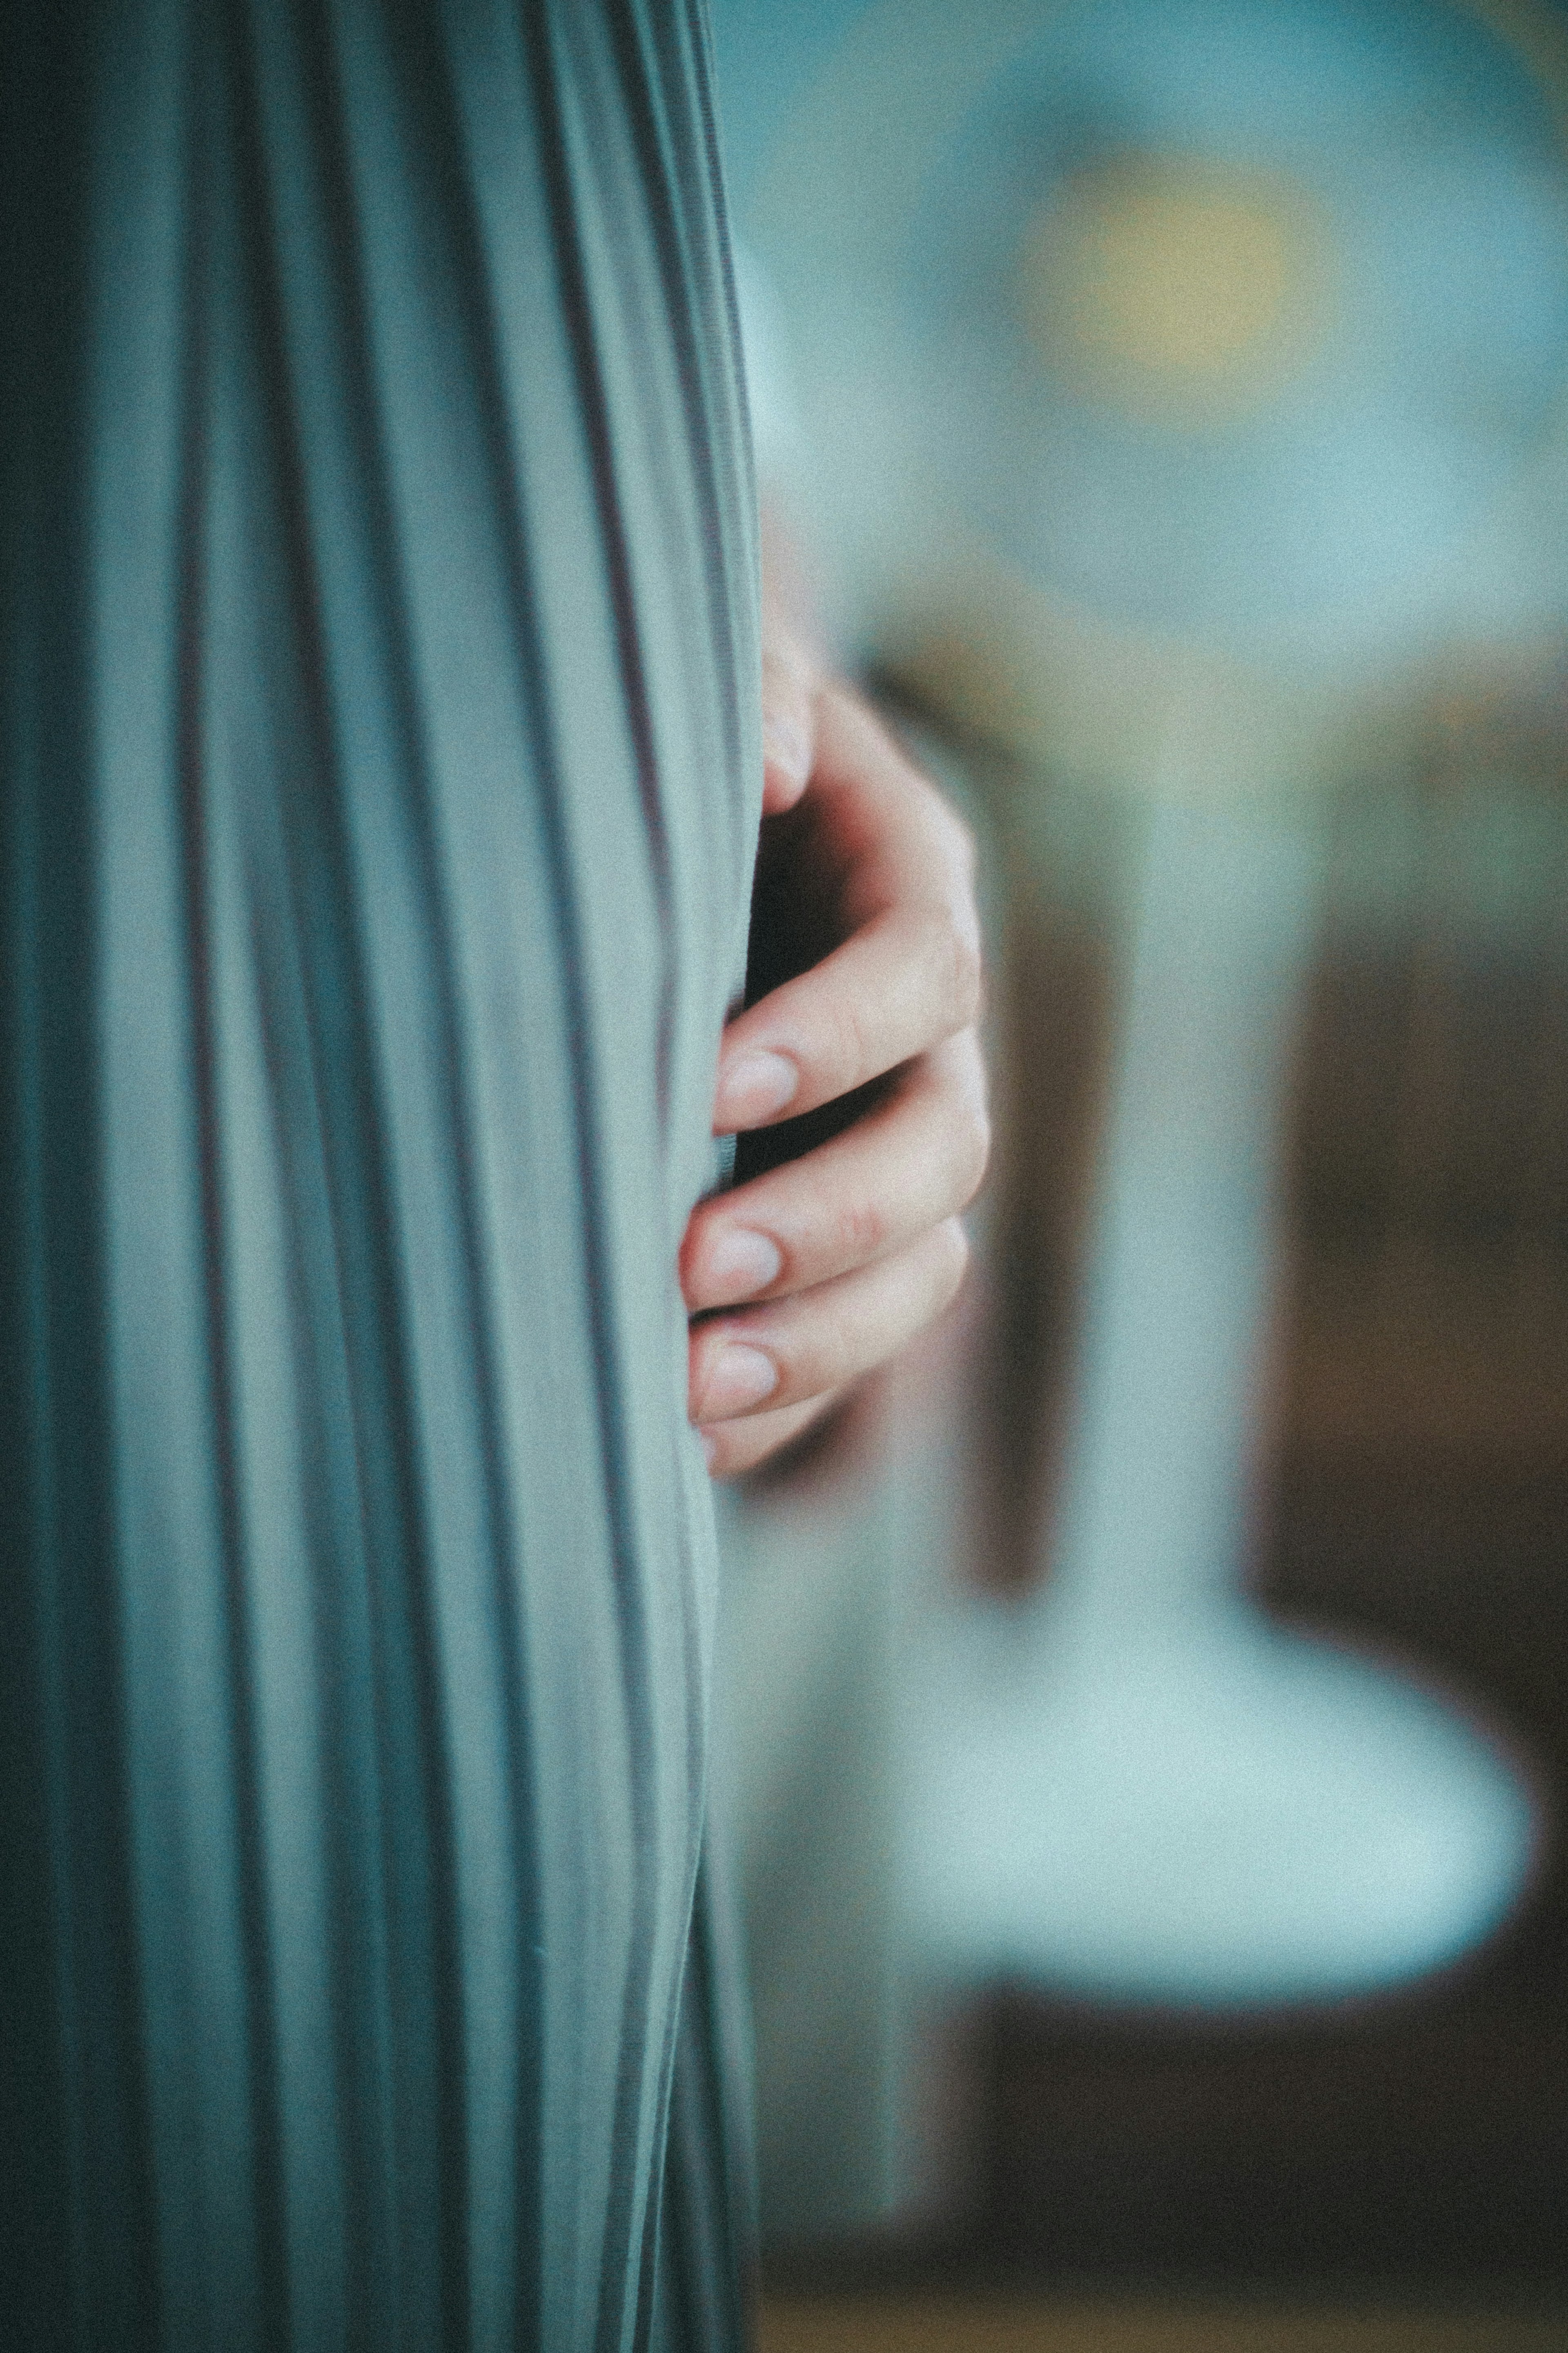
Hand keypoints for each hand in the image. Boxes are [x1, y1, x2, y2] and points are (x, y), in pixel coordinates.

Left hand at [682, 626, 988, 1476]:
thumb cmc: (680, 759)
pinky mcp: (843, 1235)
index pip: (923, 972)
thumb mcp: (710, 697)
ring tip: (688, 1391)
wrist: (665, 835)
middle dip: (831, 1219)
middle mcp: (926, 1035)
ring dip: (818, 1339)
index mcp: (911, 889)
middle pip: (943, 1147)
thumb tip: (777, 752)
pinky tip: (676, 1438)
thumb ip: (751, 703)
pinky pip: (851, 1343)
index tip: (710, 1084)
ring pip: (919, 1266)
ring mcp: (890, 1143)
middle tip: (694, 1266)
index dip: (838, 1036)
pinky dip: (783, 1402)